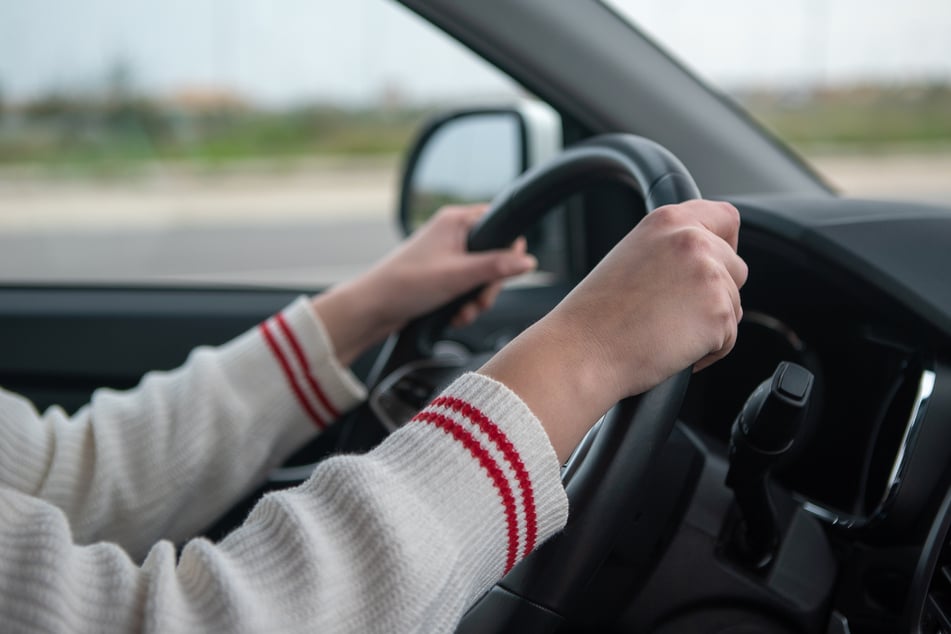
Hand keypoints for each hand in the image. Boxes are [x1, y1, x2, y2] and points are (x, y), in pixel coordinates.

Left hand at [313, 204, 535, 364]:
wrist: (371, 309)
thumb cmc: (405, 284)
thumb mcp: (458, 276)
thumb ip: (496, 267)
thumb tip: (528, 261)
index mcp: (455, 220)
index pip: (499, 224)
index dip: (507, 250)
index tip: (503, 273)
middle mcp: (452, 234)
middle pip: (494, 256)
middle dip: (489, 285)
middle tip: (479, 301)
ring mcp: (447, 256)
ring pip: (481, 276)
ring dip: (477, 300)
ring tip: (463, 313)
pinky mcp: (441, 277)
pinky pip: (466, 289)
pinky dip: (464, 305)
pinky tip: (454, 316)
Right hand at [480, 200, 746, 460]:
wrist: (582, 351)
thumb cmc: (596, 316)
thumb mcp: (631, 257)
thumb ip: (671, 249)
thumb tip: (706, 262)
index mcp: (668, 220)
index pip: (726, 217)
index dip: (725, 244)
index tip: (714, 264)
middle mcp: (692, 240)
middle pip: (736, 267)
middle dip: (716, 293)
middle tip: (674, 314)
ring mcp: (709, 275)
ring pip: (734, 305)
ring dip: (710, 325)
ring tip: (665, 333)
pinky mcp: (719, 313)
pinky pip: (729, 337)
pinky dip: (708, 350)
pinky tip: (672, 350)